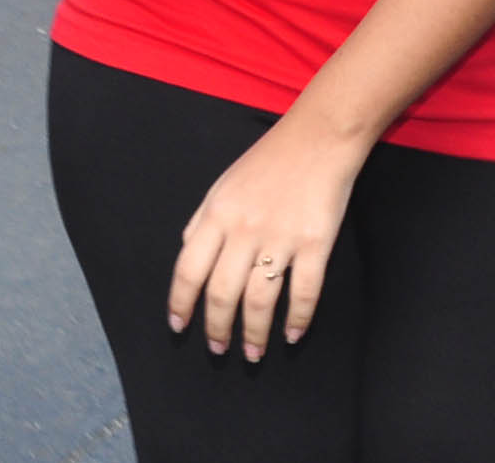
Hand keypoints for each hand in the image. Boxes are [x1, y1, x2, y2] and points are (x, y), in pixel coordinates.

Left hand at [167, 114, 367, 358]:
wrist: (316, 140)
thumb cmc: (266, 163)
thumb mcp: (222, 186)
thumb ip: (203, 220)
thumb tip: (187, 252)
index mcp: (216, 214)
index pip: (188, 268)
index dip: (181, 301)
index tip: (178, 326)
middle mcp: (244, 229)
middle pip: (222, 291)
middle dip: (216, 327)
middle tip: (217, 350)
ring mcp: (281, 238)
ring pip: (260, 299)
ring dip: (254, 333)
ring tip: (252, 354)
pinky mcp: (316, 244)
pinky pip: (304, 292)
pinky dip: (298, 319)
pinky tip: (292, 335)